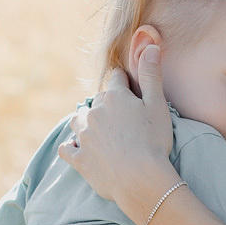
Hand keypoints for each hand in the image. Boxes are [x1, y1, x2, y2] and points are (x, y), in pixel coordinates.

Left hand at [58, 51, 172, 216]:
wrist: (140, 180)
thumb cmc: (153, 141)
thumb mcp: (158, 105)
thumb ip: (151, 74)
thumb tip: (151, 45)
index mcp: (114, 97)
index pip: (117, 79)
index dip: (125, 83)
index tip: (131, 90)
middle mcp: (94, 113)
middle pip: (98, 100)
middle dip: (107, 104)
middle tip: (121, 117)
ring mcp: (84, 136)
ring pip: (77, 120)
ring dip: (85, 121)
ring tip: (96, 129)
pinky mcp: (79, 159)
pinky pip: (67, 149)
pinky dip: (71, 147)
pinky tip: (76, 149)